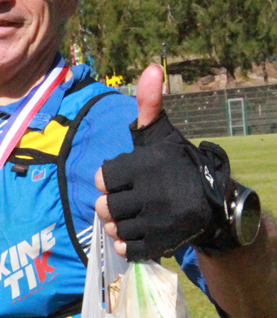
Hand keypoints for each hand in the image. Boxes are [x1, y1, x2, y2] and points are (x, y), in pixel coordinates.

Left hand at [95, 65, 230, 259]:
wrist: (214, 201)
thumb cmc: (177, 164)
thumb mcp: (161, 135)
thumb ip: (149, 106)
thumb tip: (151, 68)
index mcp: (148, 165)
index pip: (102, 178)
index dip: (106, 179)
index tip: (120, 179)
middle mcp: (154, 193)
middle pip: (105, 206)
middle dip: (111, 204)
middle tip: (125, 200)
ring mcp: (160, 220)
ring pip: (115, 229)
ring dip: (117, 225)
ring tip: (130, 216)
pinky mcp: (164, 243)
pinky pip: (129, 249)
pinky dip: (127, 244)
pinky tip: (135, 233)